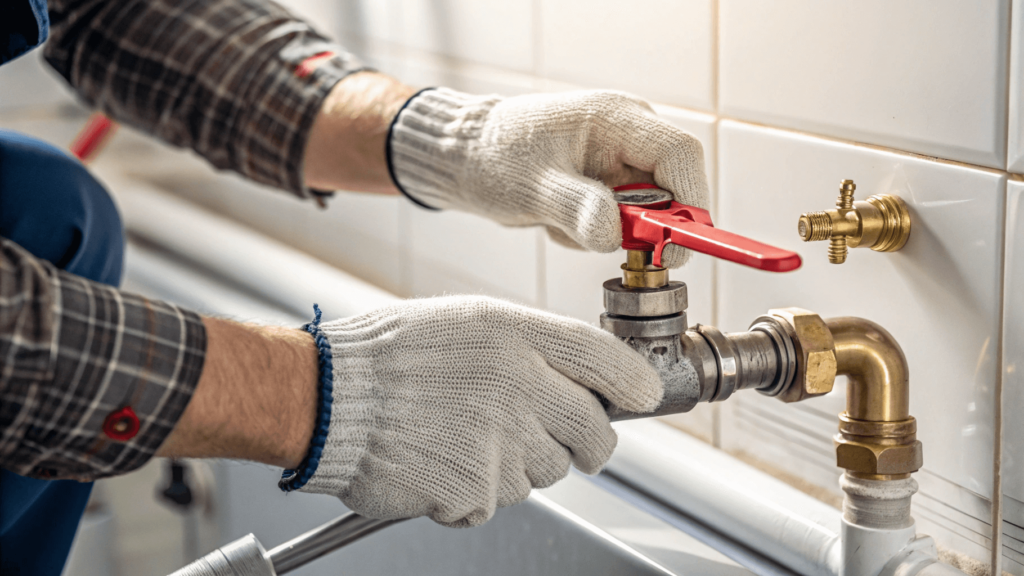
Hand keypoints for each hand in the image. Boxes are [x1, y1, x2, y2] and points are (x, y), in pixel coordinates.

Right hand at [297, 296, 662, 526]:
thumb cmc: (392, 355)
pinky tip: (443, 459)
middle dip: (586, 441)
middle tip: (559, 436)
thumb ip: (530, 345)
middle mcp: (517, 387)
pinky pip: (498, 500)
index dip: (635, 382)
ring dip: (519, 462)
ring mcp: (499, 443)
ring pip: (546, 471)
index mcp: (515, 337)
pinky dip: (476, 490)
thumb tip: (578, 376)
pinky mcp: (476, 490)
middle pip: (594, 433)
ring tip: (466, 435)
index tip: (644, 396)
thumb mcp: (469, 321)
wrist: (328, 398)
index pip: (604, 359)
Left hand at [388, 89, 709, 266]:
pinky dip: (594, 232)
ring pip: (646, 213)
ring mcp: (619, 160)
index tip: (672, 246)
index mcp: (617, 118)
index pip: (681, 155)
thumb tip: (616, 234)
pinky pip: (621, 221)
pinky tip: (558, 219)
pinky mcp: (608, 183)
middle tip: (598, 239)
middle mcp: (628, 135)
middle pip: (672, 189)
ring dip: (609, 232)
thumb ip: (577, 209)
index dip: (689, 203)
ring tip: (560, 221)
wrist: (466, 157)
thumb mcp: (533, 188)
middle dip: (642, 227)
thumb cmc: (494, 158)